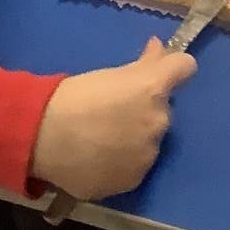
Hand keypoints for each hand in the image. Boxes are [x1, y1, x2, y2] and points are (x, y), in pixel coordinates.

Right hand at [31, 39, 195, 200]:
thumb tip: (159, 48)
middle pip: (164, 108)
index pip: (185, 68)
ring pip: (151, 139)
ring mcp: (147, 155)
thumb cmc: (76, 96)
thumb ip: (144, 61)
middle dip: (149, 107)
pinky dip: (125, 160)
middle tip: (120, 109)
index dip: (175, 67)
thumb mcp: (112, 72)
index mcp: (154, 88)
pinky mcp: (133, 181)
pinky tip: (102, 156)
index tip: (163, 71)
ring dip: (139, 136)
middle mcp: (158, 122)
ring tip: (107, 136)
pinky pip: (137, 165)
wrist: (44, 137)